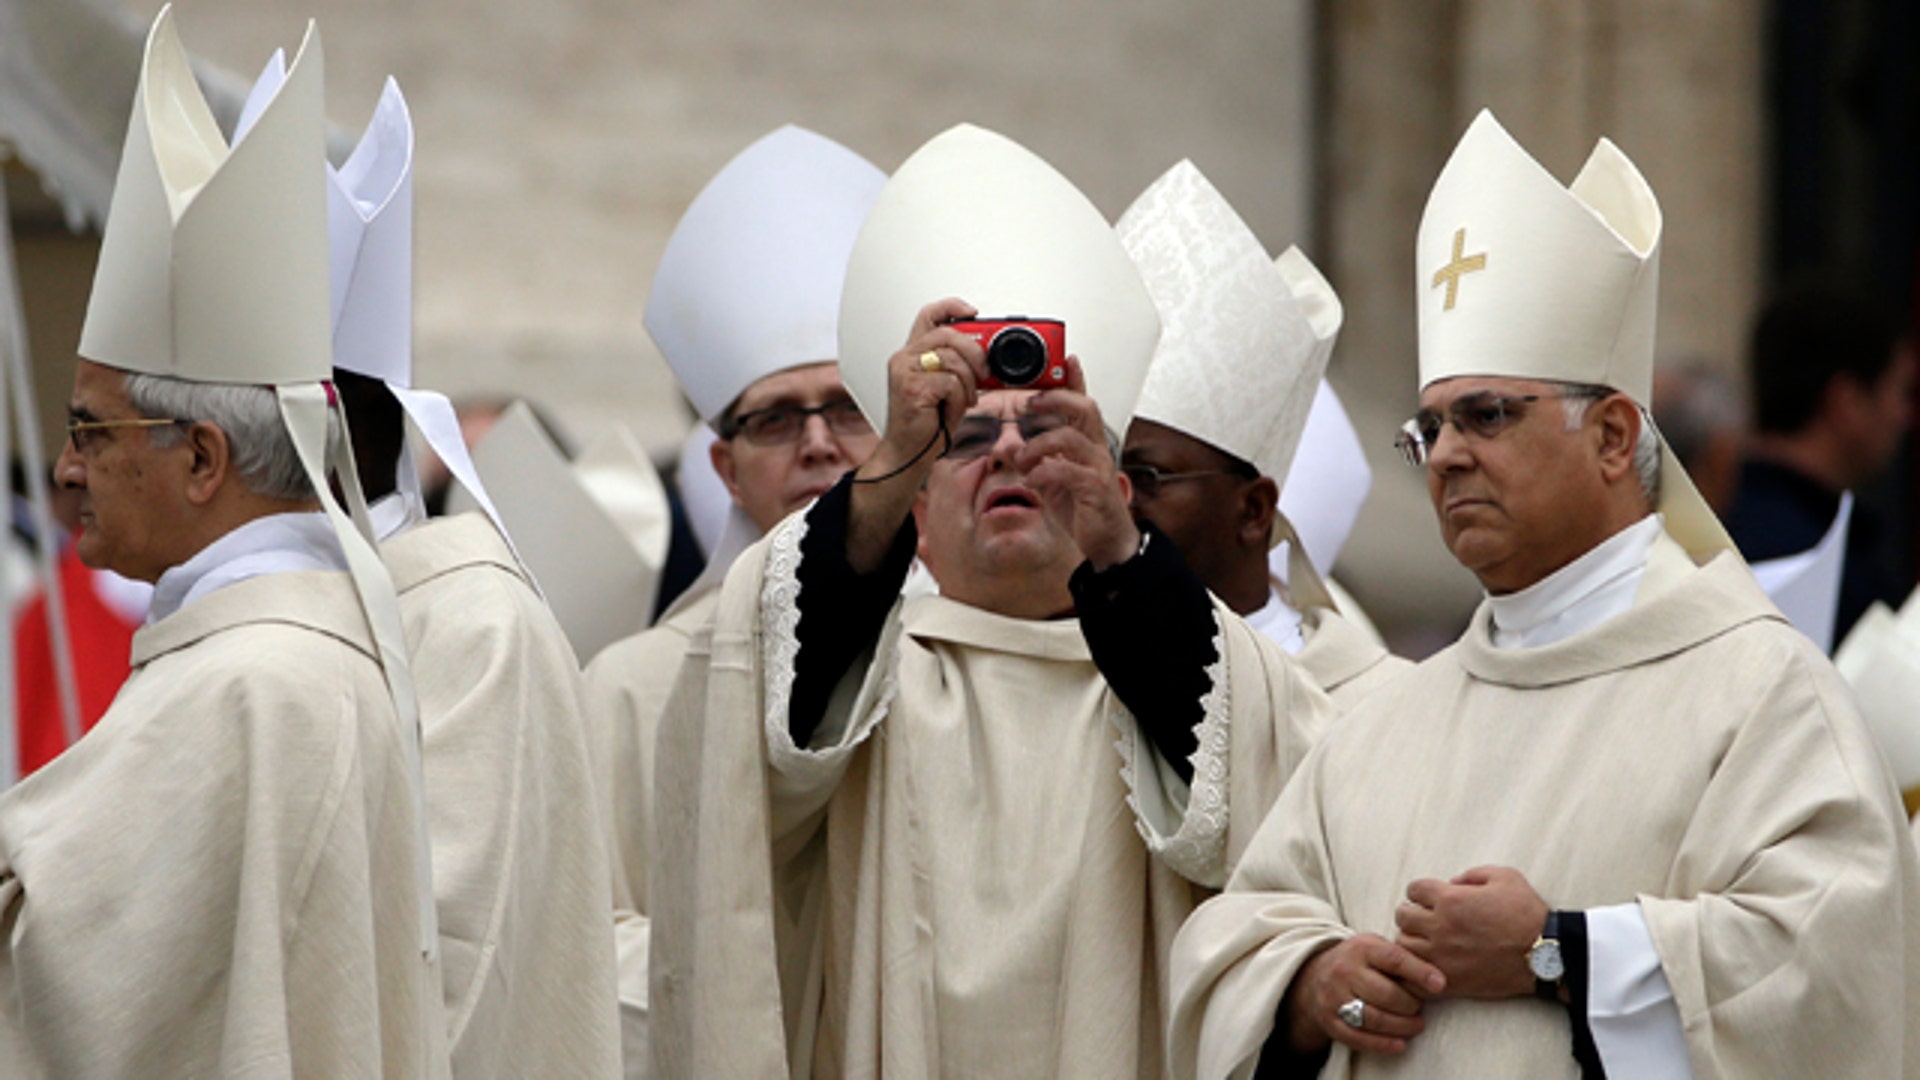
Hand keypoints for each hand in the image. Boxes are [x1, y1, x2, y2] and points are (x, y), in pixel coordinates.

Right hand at [846, 298, 985, 571]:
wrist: (908, 454)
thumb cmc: (926, 423)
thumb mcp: (946, 389)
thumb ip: (958, 367)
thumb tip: (988, 356)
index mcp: (912, 354)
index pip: (929, 315)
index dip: (952, 306)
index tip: (973, 311)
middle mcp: (904, 358)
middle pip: (948, 334)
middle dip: (975, 351)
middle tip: (984, 370)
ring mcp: (905, 373)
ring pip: (953, 359)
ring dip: (969, 384)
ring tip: (964, 401)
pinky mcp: (912, 389)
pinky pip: (951, 383)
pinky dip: (960, 400)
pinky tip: (951, 411)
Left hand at [1016, 355, 1138, 568]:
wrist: (1108, 544)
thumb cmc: (1085, 509)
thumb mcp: (1060, 475)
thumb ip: (1046, 455)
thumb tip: (1019, 441)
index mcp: (1088, 444)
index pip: (1084, 403)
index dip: (1077, 379)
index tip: (1067, 358)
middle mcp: (1096, 451)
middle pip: (1084, 408)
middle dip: (1055, 398)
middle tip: (1030, 402)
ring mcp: (1098, 469)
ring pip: (1071, 437)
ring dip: (1038, 444)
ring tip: (1022, 459)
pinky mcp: (1095, 490)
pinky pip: (1068, 471)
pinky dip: (1044, 471)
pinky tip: (1033, 480)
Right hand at [1283, 934, 1443, 1057]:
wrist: (1315, 976)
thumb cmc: (1359, 962)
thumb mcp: (1375, 947)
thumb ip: (1401, 957)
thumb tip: (1437, 978)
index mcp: (1361, 948)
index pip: (1394, 959)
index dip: (1419, 972)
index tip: (1440, 984)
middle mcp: (1345, 971)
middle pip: (1386, 994)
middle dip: (1411, 1004)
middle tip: (1420, 1007)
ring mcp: (1335, 997)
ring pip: (1374, 1018)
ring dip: (1402, 1026)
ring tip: (1417, 1025)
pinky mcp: (1331, 1021)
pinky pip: (1359, 1037)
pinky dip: (1383, 1044)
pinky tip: (1400, 1043)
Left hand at [1393, 866, 1547, 998]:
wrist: (1546, 955)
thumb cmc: (1527, 914)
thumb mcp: (1505, 877)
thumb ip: (1472, 874)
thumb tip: (1451, 883)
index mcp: (1450, 899)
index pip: (1413, 889)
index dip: (1422, 891)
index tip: (1432, 897)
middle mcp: (1440, 926)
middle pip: (1402, 915)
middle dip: (1413, 912)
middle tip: (1427, 918)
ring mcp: (1442, 955)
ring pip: (1404, 944)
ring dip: (1413, 939)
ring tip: (1428, 941)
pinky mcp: (1449, 980)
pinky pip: (1415, 975)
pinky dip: (1416, 968)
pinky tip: (1429, 963)